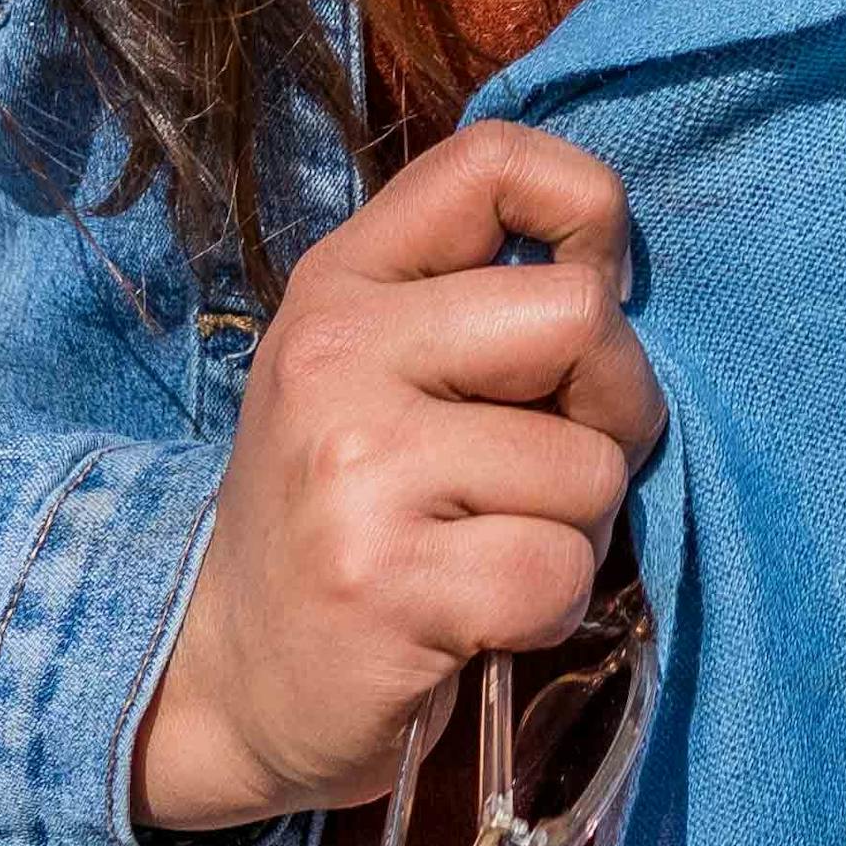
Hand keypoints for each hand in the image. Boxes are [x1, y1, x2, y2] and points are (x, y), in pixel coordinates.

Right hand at [136, 122, 663, 835]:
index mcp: (340, 287)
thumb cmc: (343, 517)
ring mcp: (357, 470)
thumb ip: (477, 301)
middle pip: (580, 317)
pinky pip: (561, 570)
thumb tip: (617, 270)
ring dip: (573, 527)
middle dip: (611, 405)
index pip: (492, 162)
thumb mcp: (376, 374)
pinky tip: (477, 616)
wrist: (228, 682)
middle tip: (546, 466)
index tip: (584, 299)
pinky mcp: (388, 584)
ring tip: (486, 549)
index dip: (587, 218)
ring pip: (589, 466)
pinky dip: (548, 606)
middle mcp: (336, 358)